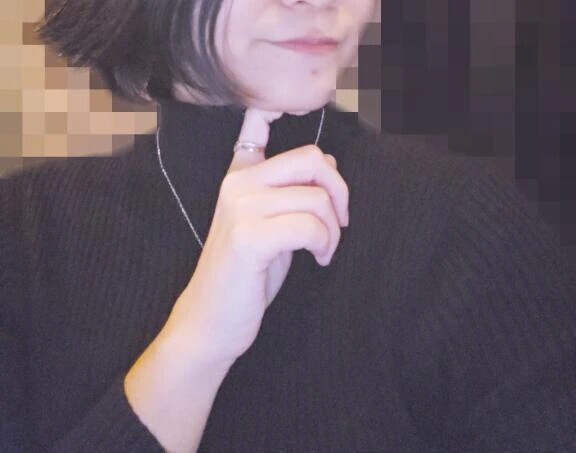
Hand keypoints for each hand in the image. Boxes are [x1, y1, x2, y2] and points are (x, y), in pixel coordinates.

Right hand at [162, 107, 349, 365]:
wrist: (211, 320)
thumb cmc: (247, 275)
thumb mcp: (270, 225)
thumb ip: (292, 191)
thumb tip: (330, 163)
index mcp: (241, 175)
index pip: (257, 121)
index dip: (279, 107)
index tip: (299, 107)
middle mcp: (238, 183)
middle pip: (312, 159)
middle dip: (339, 191)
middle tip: (338, 223)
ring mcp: (240, 207)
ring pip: (316, 197)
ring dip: (332, 230)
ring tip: (323, 251)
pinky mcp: (248, 236)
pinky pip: (309, 225)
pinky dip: (324, 244)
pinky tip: (318, 260)